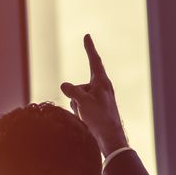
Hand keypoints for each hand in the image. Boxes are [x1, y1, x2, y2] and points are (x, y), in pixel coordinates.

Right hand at [59, 34, 127, 154]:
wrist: (110, 138)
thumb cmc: (100, 118)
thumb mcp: (83, 102)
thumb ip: (72, 91)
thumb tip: (64, 85)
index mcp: (102, 82)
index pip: (94, 61)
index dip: (89, 48)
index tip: (87, 36)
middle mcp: (101, 89)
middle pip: (80, 86)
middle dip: (75, 96)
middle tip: (84, 109)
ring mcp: (98, 99)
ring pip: (78, 97)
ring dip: (77, 106)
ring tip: (86, 116)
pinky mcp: (96, 109)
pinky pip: (81, 106)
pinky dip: (79, 112)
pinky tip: (86, 121)